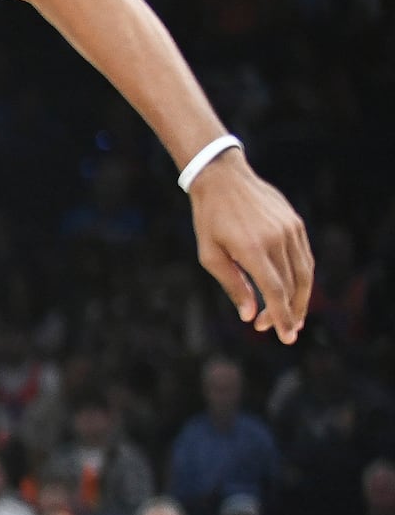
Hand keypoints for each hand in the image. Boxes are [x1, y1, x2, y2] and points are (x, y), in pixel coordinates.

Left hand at [188, 157, 310, 342]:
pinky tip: (295, 291)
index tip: (284, 336)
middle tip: (286, 332)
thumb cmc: (209, 220)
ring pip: (304, 272)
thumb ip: (233, 285)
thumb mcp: (210, 255)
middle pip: (293, 286)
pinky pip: (304, 256)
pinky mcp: (296, 223)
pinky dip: (302, 277)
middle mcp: (276, 239)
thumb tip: (249, 315)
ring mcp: (290, 229)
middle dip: (290, 312)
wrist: (223, 179)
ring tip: (293, 317)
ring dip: (301, 298)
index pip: (275, 291)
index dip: (281, 316)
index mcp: (252, 249)